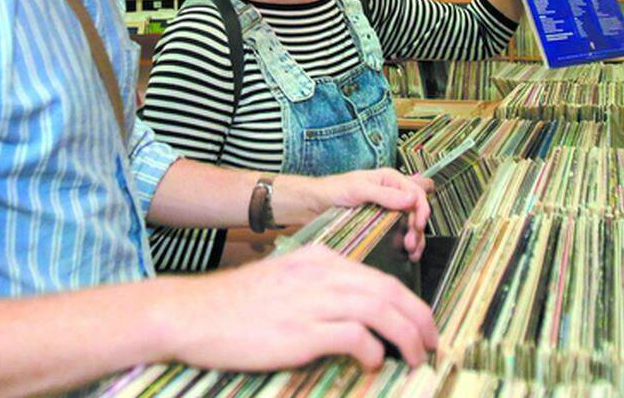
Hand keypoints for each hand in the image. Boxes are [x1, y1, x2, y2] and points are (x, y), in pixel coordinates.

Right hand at [158, 245, 437, 370]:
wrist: (191, 313)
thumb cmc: (232, 306)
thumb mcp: (283, 282)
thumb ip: (317, 290)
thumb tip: (353, 318)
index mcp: (318, 260)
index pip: (379, 277)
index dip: (409, 302)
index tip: (421, 324)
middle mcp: (320, 274)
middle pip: (389, 291)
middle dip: (419, 319)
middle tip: (432, 344)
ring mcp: (311, 300)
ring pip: (380, 310)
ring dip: (406, 336)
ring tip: (416, 358)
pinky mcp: (300, 330)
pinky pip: (354, 336)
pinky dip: (372, 350)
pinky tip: (372, 364)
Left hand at [276, 169, 431, 261]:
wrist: (314, 205)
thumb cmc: (333, 190)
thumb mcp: (359, 189)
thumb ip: (385, 194)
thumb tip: (411, 198)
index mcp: (390, 180)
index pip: (417, 193)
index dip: (422, 209)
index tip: (418, 225)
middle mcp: (392, 193)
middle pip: (417, 210)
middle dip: (418, 227)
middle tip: (412, 242)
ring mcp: (387, 210)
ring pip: (411, 223)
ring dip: (415, 238)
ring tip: (411, 251)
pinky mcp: (381, 224)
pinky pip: (400, 233)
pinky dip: (406, 243)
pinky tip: (406, 252)